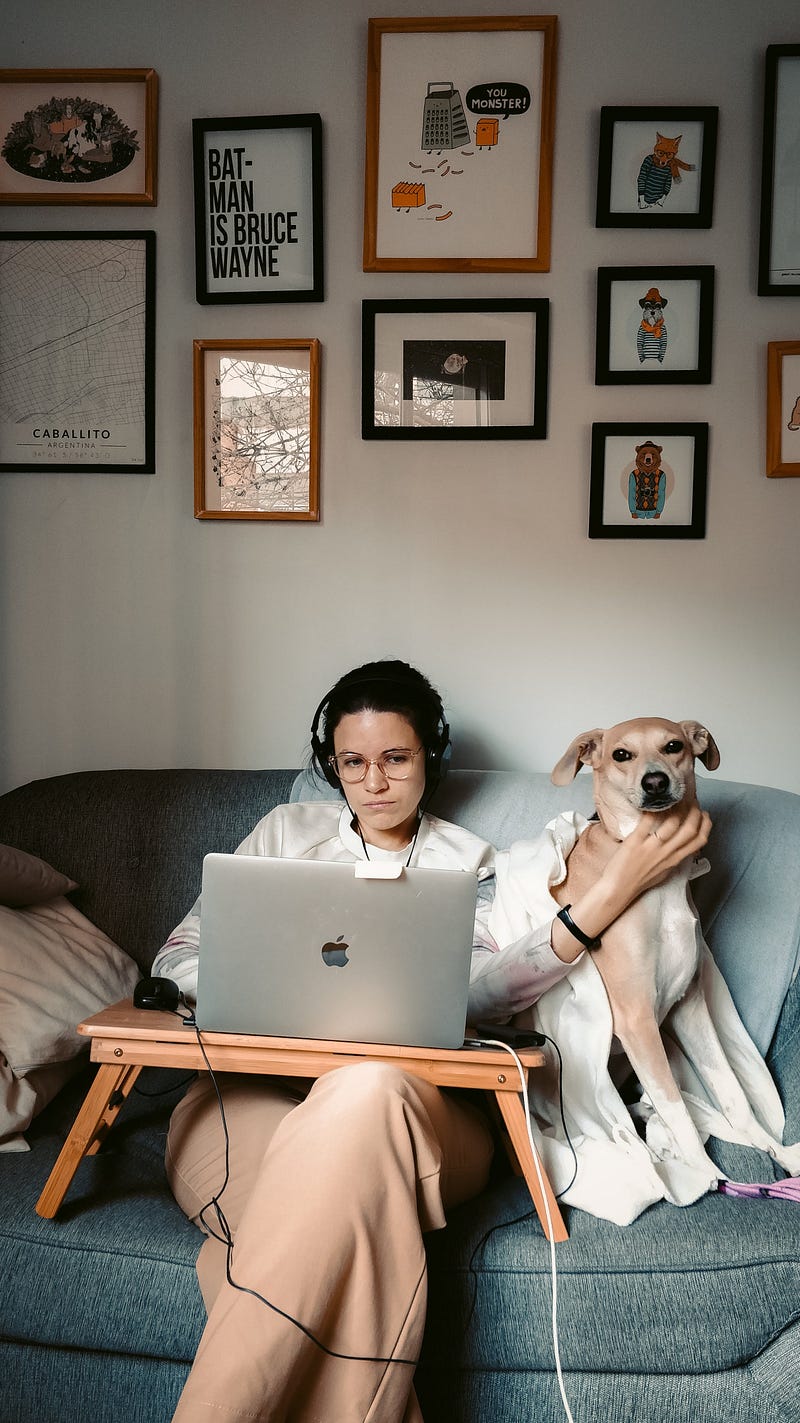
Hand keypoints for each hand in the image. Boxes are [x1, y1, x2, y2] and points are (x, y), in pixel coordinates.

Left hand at [550, 805, 711, 961]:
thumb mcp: (664, 871)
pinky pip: (647, 822)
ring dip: (677, 808)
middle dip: (695, 812)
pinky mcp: (635, 843)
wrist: (618, 889)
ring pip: (673, 823)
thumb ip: (673, 858)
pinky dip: (652, 811)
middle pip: (690, 829)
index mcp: (675, 860)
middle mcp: (667, 853)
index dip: (705, 824)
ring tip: (674, 799)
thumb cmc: (640, 880)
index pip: (699, 841)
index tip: (704, 814)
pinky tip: (652, 803)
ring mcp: (651, 848)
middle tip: (690, 801)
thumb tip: (680, 846)